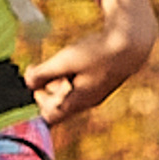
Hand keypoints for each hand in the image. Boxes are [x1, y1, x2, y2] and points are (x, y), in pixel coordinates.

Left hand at [25, 0, 155, 124]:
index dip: (35, 106)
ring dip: (55, 83)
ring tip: (54, 65)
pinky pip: (79, 86)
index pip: (49, 117)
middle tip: (38, 71)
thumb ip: (43, 73)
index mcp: (77, 101)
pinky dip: (69, 77)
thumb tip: (26, 82)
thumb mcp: (65, 60)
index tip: (30, 86)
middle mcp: (86, 102)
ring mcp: (95, 93)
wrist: (132, 42)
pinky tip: (70, 62)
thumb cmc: (98, 52)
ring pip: (67, 95)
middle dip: (43, 91)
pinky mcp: (100, 83)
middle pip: (57, 106)